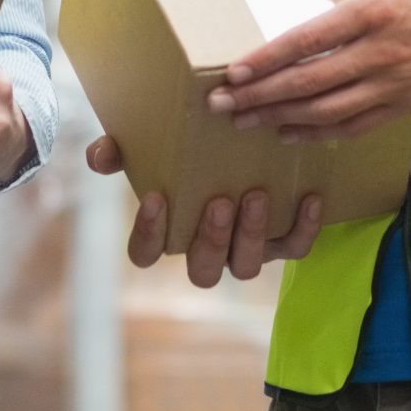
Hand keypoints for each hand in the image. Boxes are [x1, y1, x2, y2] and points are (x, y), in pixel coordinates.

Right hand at [84, 136, 322, 287]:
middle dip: (211, 239)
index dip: (148, 235)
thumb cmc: (185, 149)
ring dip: (250, 235)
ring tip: (255, 194)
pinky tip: (309, 197)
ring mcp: (245, 249)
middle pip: (202, 270)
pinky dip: (303, 228)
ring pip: (246, 266)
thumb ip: (120, 150)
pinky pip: (295, 248)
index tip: (156, 198)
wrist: (245, 140)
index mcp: (168, 233)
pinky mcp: (282, 240)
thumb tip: (101, 155)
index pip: (146, 254)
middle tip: (219, 202)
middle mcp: (206, 250)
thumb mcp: (150, 144)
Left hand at [208, 0, 410, 137]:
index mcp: (376, 10)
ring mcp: (394, 85)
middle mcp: (380, 53)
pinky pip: (355, 125)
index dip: (266, 60)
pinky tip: (293, 133)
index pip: (307, 40)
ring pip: (326, 111)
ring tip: (247, 123)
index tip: (234, 73)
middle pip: (307, 82)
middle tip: (222, 107)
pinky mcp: (409, 105)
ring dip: (281, 118)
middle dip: (259, 97)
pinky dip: (321, 133)